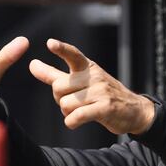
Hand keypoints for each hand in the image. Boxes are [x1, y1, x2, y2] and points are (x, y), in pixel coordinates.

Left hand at [29, 39, 154, 134]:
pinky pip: (77, 116)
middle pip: (58, 87)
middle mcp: (94, 76)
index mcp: (88, 67)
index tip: (49, 43)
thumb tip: (31, 64)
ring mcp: (101, 92)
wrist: (134, 110)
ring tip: (78, 112)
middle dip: (59, 99)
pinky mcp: (105, 108)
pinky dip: (71, 122)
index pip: (73, 54)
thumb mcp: (81, 81)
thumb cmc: (103, 94)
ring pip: (66, 104)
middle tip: (70, 103)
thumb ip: (55, 74)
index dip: (61, 49)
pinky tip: (74, 122)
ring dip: (66, 113)